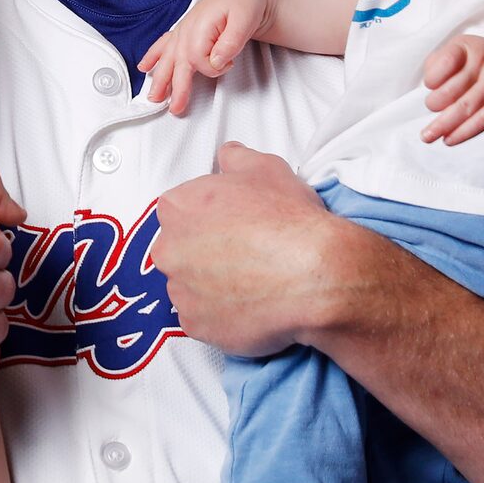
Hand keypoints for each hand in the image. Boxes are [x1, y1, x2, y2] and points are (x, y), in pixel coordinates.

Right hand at [138, 0, 271, 114]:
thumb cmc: (246, 2)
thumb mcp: (244, 20)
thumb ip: (230, 42)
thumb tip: (217, 61)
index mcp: (200, 26)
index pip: (197, 59)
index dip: (213, 68)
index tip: (228, 65)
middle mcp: (187, 28)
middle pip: (176, 62)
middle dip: (174, 86)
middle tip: (174, 108)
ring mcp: (183, 29)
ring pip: (167, 57)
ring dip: (160, 77)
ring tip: (154, 97)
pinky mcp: (184, 30)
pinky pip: (164, 44)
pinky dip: (153, 56)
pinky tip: (145, 67)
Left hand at [155, 142, 342, 357]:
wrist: (314, 276)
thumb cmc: (288, 220)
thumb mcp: (266, 168)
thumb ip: (236, 158)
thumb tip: (228, 156)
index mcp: (177, 207)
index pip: (180, 209)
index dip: (209, 216)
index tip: (232, 223)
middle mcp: (169, 250)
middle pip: (179, 248)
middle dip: (204, 251)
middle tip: (243, 253)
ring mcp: (180, 292)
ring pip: (189, 286)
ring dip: (211, 284)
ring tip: (251, 282)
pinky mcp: (196, 326)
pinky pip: (202, 319)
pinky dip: (221, 314)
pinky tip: (251, 305)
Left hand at [420, 35, 483, 144]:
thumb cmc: (477, 61)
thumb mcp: (458, 50)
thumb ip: (437, 63)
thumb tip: (430, 87)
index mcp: (468, 47)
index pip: (446, 62)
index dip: (432, 78)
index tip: (430, 84)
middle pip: (452, 90)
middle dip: (434, 103)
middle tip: (431, 107)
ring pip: (465, 109)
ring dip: (442, 125)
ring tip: (427, 136)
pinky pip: (481, 122)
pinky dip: (462, 133)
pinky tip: (448, 139)